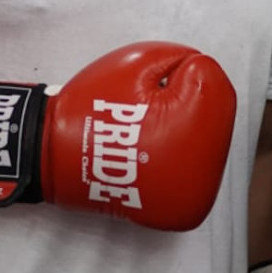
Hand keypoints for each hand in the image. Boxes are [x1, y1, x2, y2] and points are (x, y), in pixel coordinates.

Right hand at [0, 41, 236, 229]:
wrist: (55, 155)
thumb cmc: (94, 104)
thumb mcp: (137, 61)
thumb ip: (180, 60)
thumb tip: (204, 74)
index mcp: (197, 131)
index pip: (214, 85)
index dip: (183, 74)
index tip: (152, 82)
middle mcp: (204, 174)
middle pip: (217, 119)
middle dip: (189, 104)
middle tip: (148, 105)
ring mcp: (193, 199)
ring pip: (208, 147)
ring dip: (188, 132)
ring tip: (148, 128)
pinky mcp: (181, 212)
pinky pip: (194, 174)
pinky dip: (180, 158)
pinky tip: (154, 149)